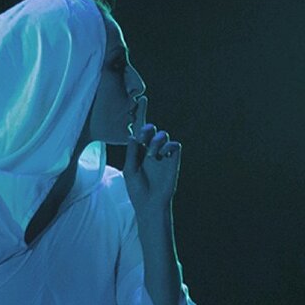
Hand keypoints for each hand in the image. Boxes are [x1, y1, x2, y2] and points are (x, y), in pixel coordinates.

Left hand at [123, 98, 180, 219]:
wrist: (150, 204)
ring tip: (152, 155)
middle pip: (151, 129)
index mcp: (139, 152)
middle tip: (144, 136)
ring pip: (163, 135)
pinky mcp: (173, 161)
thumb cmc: (137, 190)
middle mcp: (151, 151)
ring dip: (156, 141)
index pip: (139, 131)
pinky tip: (162, 156)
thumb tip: (133, 135)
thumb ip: (132, 152)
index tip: (140, 100)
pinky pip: (175, 145)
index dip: (140, 116)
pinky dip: (168, 147)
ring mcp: (163, 156)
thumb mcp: (130, 169)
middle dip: (148, 129)